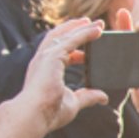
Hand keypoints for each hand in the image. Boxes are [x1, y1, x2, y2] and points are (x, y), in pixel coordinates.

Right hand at [16, 18, 108, 132]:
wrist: (35, 115)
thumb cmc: (49, 112)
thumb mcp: (73, 102)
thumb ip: (87, 97)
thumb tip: (103, 97)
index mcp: (45, 70)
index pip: (61, 53)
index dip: (75, 48)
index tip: (89, 48)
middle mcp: (43, 60)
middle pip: (60, 38)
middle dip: (76, 30)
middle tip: (92, 25)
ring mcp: (46, 57)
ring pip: (65, 35)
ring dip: (81, 27)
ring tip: (96, 23)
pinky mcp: (52, 56)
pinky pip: (72, 40)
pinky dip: (85, 33)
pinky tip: (97, 30)